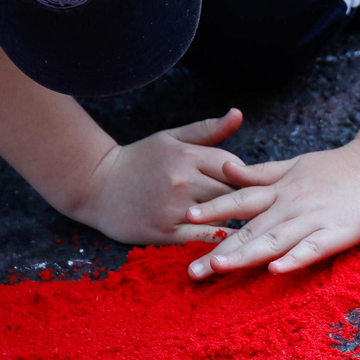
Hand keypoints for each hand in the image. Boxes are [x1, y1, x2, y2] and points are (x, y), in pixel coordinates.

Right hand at [71, 109, 244, 244]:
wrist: (96, 187)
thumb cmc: (139, 160)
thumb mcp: (171, 138)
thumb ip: (208, 130)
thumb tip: (238, 114)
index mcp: (187, 155)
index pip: (234, 167)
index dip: (245, 177)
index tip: (252, 186)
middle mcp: (182, 180)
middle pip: (231, 192)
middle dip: (245, 200)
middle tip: (262, 210)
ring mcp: (174, 208)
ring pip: (222, 216)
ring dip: (238, 222)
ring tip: (255, 228)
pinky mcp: (166, 232)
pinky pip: (204, 238)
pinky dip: (222, 241)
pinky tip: (234, 245)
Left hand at [182, 139, 359, 277]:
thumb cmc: (337, 168)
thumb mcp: (293, 165)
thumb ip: (260, 173)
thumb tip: (225, 169)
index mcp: (280, 191)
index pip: (241, 201)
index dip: (215, 209)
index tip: (188, 217)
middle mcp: (291, 206)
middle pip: (250, 230)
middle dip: (219, 250)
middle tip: (191, 270)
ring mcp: (314, 220)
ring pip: (274, 240)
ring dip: (246, 254)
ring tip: (220, 267)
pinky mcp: (338, 234)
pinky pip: (313, 248)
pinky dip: (295, 258)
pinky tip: (276, 270)